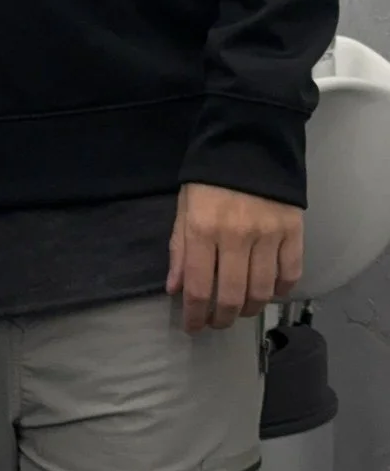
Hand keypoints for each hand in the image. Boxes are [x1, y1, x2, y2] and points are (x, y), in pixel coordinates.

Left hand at [167, 181, 303, 333]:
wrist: (249, 143)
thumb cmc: (209, 178)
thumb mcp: (184, 208)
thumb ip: (180, 249)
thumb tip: (176, 290)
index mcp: (202, 229)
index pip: (198, 288)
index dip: (194, 315)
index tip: (193, 327)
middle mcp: (235, 236)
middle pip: (231, 296)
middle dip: (221, 318)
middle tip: (216, 322)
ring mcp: (268, 235)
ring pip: (261, 292)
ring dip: (249, 309)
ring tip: (240, 309)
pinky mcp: (293, 232)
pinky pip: (290, 275)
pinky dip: (279, 291)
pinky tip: (268, 291)